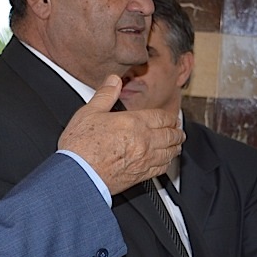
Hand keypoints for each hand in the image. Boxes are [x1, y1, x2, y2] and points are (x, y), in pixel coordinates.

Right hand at [59, 75, 183, 193]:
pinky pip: (162, 168)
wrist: (77, 175)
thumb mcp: (90, 112)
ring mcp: (144, 160)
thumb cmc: (80, 146)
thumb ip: (105, 94)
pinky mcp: (140, 176)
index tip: (171, 117)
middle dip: (176, 131)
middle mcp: (144, 141)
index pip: (162, 117)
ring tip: (177, 143)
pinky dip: (168, 162)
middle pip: (170, 135)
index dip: (169, 117)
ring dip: (176, 146)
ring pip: (170, 152)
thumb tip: (114, 80)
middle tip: (178, 130)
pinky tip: (166, 161)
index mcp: (134, 123)